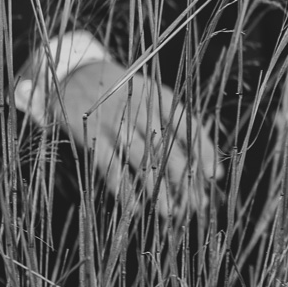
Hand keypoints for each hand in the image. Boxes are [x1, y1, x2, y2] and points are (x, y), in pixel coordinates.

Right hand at [51, 60, 220, 217]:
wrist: (74, 74)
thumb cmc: (121, 91)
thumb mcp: (148, 94)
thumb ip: (170, 120)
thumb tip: (197, 153)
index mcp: (157, 95)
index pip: (186, 124)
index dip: (201, 149)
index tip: (214, 175)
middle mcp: (139, 107)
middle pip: (166, 146)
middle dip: (183, 176)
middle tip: (195, 202)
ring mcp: (114, 122)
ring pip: (140, 158)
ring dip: (156, 187)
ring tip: (170, 212)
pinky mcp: (91, 136)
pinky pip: (110, 166)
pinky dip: (122, 188)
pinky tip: (136, 207)